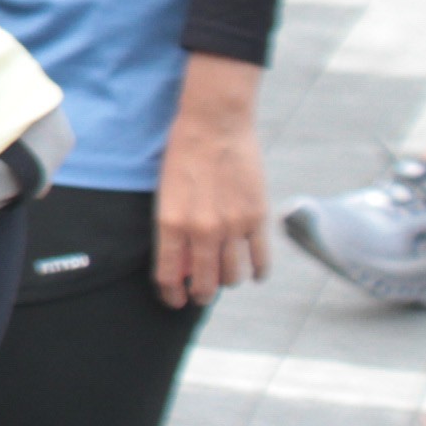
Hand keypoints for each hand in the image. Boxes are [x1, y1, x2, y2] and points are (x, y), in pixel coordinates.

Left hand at [157, 54, 268, 307]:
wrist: (214, 125)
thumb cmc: (182, 155)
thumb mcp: (165, 194)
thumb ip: (172, 231)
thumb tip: (180, 266)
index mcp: (170, 222)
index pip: (168, 275)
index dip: (170, 294)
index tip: (173, 300)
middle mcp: (201, 230)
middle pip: (204, 283)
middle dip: (199, 294)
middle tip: (198, 295)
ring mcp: (232, 226)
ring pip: (233, 276)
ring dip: (226, 282)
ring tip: (223, 277)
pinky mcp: (257, 218)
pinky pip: (260, 260)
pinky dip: (257, 272)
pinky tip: (252, 271)